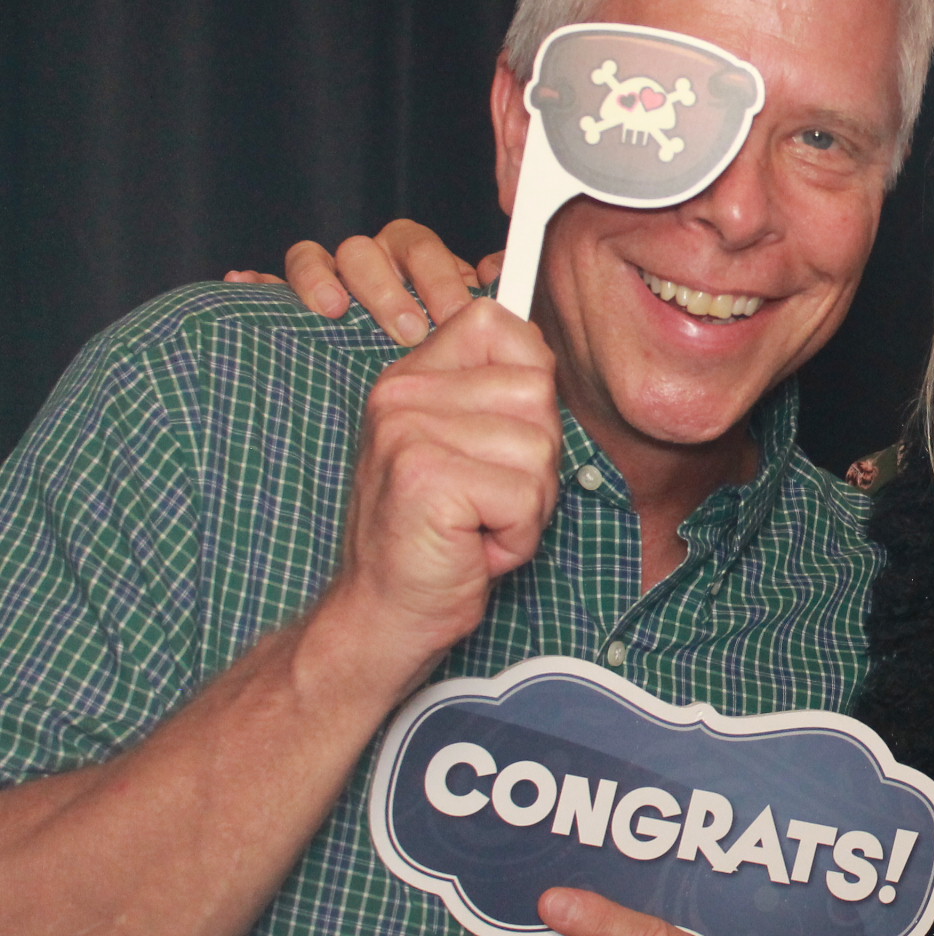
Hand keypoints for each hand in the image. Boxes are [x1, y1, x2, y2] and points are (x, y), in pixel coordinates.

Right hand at [227, 220, 500, 345]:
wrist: (402, 409)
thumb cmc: (440, 363)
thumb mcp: (470, 334)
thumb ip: (486, 302)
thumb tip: (496, 267)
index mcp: (413, 264)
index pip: (421, 249)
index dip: (437, 275)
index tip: (454, 314)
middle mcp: (371, 265)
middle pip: (369, 249)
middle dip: (390, 288)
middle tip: (409, 330)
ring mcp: (326, 280)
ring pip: (317, 256)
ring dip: (324, 279)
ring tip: (336, 310)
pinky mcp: (285, 303)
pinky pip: (263, 284)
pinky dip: (255, 283)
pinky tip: (244, 283)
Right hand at [317, 298, 560, 690]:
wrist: (386, 612)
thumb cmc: (442, 536)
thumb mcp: (470, 449)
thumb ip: (501, 394)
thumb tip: (544, 351)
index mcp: (410, 376)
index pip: (496, 323)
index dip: (528, 379)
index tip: (502, 435)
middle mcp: (401, 393)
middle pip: (537, 391)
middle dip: (535, 460)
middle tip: (486, 498)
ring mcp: (408, 432)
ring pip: (539, 449)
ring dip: (528, 504)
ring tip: (477, 523)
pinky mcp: (426, 478)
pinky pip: (526, 497)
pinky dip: (517, 537)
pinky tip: (473, 547)